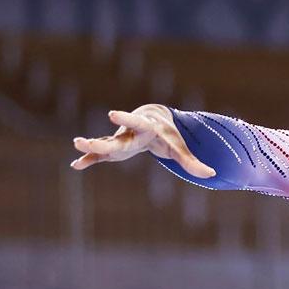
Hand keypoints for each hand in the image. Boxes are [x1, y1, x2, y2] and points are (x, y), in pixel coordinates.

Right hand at [71, 105, 215, 177]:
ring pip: (104, 144)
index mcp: (146, 128)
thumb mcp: (180, 147)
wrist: (153, 121)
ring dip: (91, 147)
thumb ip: (193, 161)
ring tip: (76, 145)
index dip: (125, 118)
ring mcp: (120, 140)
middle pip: (116, 139)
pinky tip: (77, 165)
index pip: (135, 123)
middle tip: (83, 141)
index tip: (112, 113)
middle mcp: (129, 133)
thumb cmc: (169, 134)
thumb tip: (212, 174)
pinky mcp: (114, 150)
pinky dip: (89, 160)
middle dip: (101, 142)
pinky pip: (100, 156)